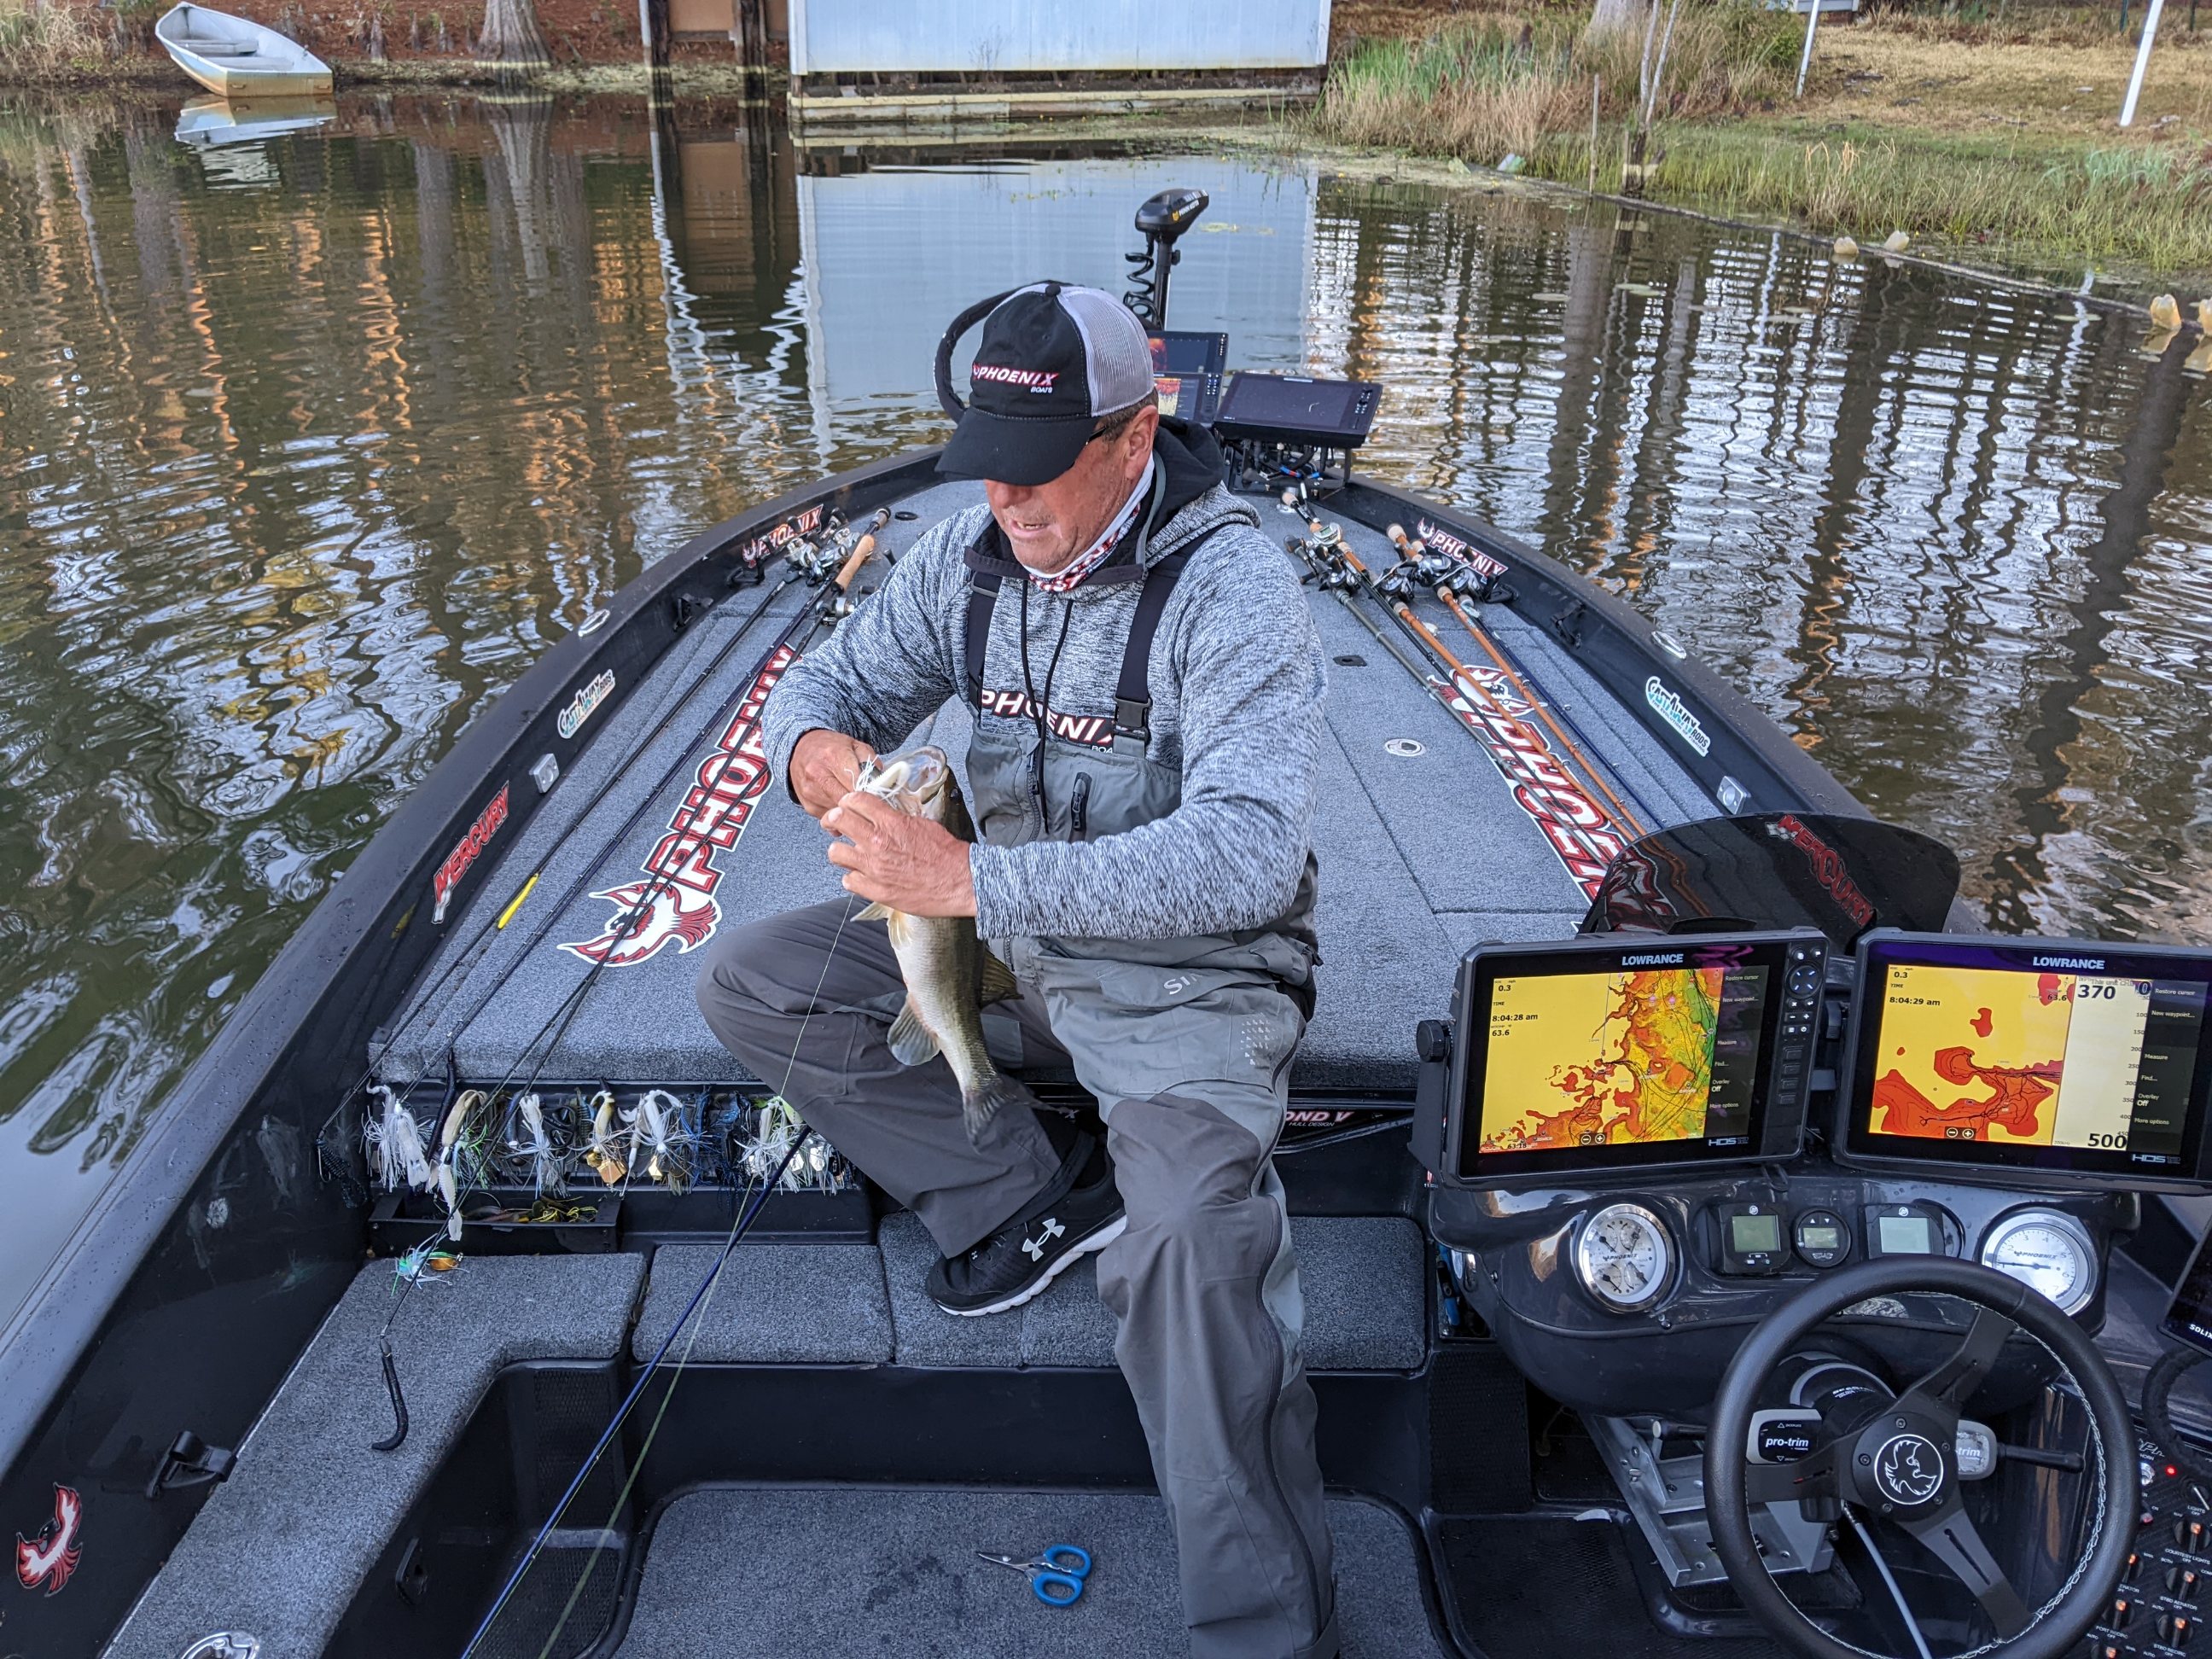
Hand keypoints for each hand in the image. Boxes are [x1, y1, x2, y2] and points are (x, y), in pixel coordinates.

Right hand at [790, 729, 875, 819]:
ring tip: (856, 804)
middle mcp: (819, 775)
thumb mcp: (855, 745)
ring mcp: (811, 792)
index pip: (858, 783)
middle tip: (870, 803)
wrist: (800, 749)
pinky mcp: (807, 805)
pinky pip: (829, 818)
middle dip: (861, 804)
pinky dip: (838, 815)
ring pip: (839, 812)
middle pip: (848, 801)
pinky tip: (841, 805)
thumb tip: (882, 783)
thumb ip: (871, 762)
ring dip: (850, 811)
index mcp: (834, 756)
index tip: (878, 794)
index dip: (870, 791)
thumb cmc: (831, 747)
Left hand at [823, 790, 976, 916]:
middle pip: (838, 820)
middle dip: (835, 819)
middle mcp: (878, 843)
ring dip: (842, 851)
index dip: (848, 801)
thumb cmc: (947, 854)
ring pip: (836, 853)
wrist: (961, 881)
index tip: (848, 805)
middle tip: (837, 824)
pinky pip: (848, 881)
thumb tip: (882, 814)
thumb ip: (897, 818)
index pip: (855, 800)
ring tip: (851, 853)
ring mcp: (875, 868)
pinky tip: (862, 875)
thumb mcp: (923, 823)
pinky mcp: (876, 891)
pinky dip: (853, 877)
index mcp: (891, 823)